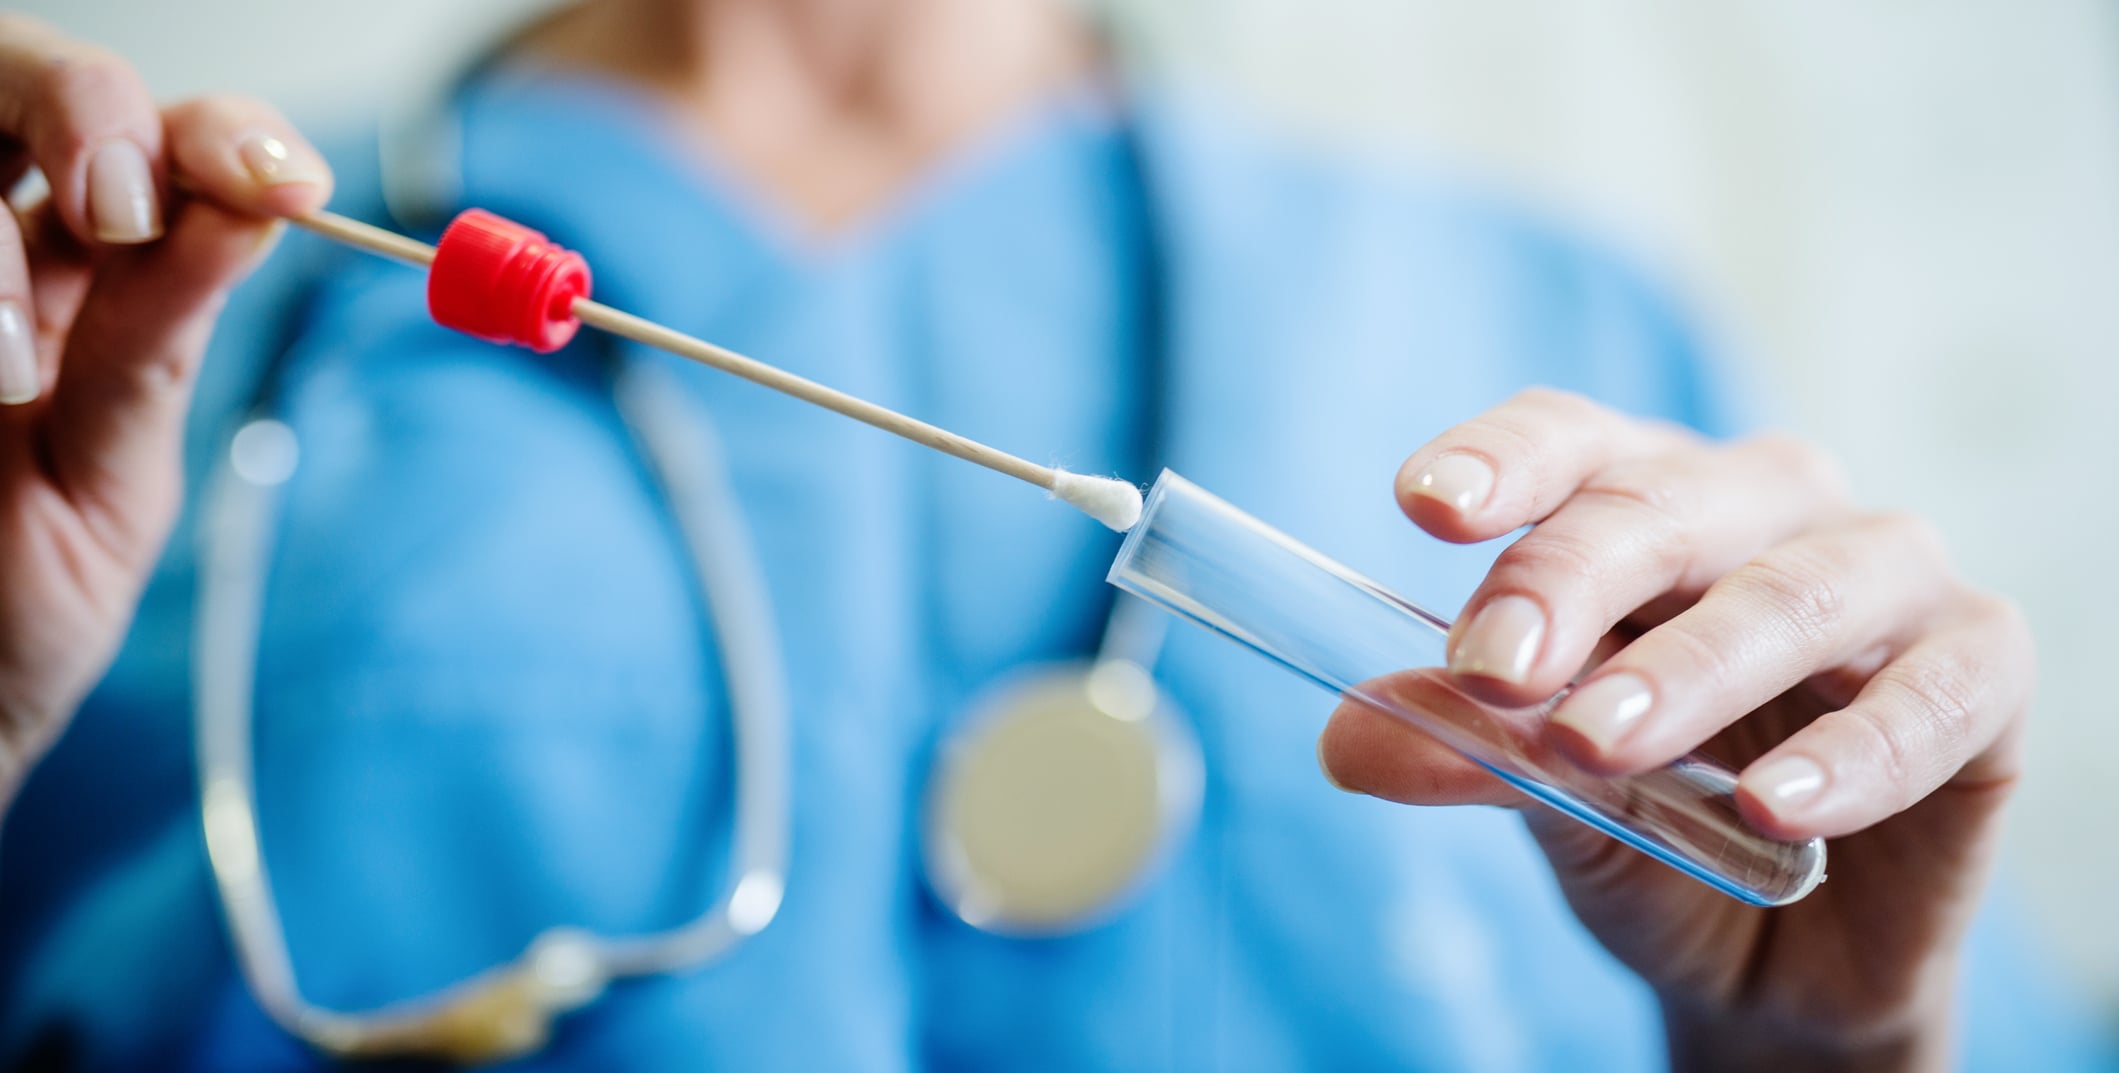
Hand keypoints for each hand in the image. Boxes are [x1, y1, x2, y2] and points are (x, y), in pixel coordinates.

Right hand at [0, 16, 331, 803]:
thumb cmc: (9, 610)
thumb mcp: (108, 479)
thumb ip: (157, 343)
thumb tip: (259, 207)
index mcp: (88, 284)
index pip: (161, 144)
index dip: (221, 132)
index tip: (281, 182)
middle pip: (17, 79)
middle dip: (82, 109)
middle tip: (122, 208)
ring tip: (5, 370)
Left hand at [1317, 389, 2028, 1071]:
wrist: (1775, 960)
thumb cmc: (1652, 828)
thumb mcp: (1546, 797)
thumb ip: (1469, 752)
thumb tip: (1347, 739)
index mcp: (1644, 504)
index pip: (1572, 441)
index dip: (1502, 460)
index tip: (1423, 504)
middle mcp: (1764, 509)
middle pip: (1664, 504)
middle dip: (1570, 579)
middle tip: (1495, 667)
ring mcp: (1885, 577)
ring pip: (1794, 588)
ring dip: (1690, 667)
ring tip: (1598, 744)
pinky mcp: (1981, 671)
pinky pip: (1929, 694)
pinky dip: (1850, 752)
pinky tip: (1767, 808)